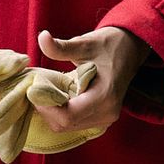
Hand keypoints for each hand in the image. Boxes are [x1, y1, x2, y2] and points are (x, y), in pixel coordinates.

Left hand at [34, 26, 150, 133]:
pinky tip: (58, 96)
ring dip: (52, 112)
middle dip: (46, 109)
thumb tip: (42, 36)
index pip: (68, 115)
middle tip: (37, 89)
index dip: (46, 106)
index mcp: (104, 95)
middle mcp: (107, 112)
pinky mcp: (102, 119)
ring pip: (67, 127)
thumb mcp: (83, 43)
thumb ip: (61, 46)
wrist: (129, 50)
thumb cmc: (106, 45)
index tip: (34, 89)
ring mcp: (106, 118)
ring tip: (47, 91)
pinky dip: (61, 113)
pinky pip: (74, 124)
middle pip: (65, 124)